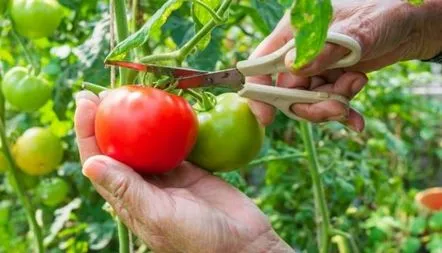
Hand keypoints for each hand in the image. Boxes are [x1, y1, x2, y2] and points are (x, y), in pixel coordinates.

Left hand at [74, 90, 293, 252]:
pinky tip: (170, 106)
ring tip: (135, 91)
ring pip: (148, 141)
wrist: (243, 244)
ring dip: (140, 118)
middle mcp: (144, 185)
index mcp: (128, 199)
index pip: (99, 160)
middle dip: (109, 117)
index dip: (88, 131)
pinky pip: (177, 141)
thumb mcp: (159, 215)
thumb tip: (89, 164)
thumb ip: (127, 190)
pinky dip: (173, 124)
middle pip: (120, 145)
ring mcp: (168, 175)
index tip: (85, 101)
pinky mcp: (191, 168)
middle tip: (107, 88)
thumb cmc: (198, 240)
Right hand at [247, 0, 441, 130]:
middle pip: (288, 90)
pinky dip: (342, 113)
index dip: (259, 90)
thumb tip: (293, 67)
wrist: (411, 25)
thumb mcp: (356, 30)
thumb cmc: (383, 14)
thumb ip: (325, 50)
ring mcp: (316, 68)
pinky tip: (356, 121)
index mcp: (293, 33)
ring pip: (308, 101)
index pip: (263, 63)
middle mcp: (300, 53)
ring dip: (332, 105)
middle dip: (310, 105)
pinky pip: (328, 104)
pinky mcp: (331, 80)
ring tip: (355, 88)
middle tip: (336, 106)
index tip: (266, 117)